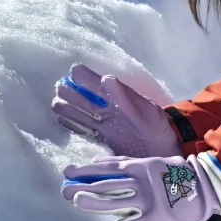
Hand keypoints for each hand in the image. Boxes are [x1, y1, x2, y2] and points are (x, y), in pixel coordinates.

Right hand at [52, 64, 178, 156]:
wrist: (163, 147)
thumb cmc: (155, 124)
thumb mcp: (143, 110)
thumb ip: (124, 96)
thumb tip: (107, 78)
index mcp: (115, 96)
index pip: (93, 80)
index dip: (81, 75)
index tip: (73, 73)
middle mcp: (106, 107)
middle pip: (80, 96)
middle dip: (68, 91)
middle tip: (60, 91)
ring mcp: (103, 122)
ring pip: (78, 111)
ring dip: (66, 107)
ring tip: (57, 104)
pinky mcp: (102, 137)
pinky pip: (82, 129)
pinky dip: (71, 124)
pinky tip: (61, 120)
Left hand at [61, 152, 220, 220]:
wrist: (205, 187)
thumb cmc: (177, 174)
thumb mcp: (152, 162)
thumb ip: (127, 164)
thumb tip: (100, 162)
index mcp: (140, 166)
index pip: (107, 167)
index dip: (86, 169)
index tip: (67, 171)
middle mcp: (141, 182)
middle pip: (106, 184)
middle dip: (83, 186)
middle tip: (64, 189)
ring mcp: (148, 200)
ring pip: (115, 201)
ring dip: (94, 203)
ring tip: (77, 203)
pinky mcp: (156, 218)